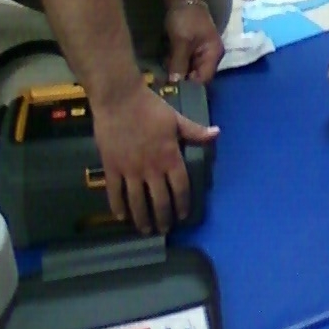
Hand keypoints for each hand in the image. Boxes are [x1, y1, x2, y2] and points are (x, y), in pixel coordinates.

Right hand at [92, 79, 219, 235]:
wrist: (119, 99)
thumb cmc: (150, 107)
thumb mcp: (176, 118)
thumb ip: (195, 131)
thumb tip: (217, 133)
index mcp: (170, 156)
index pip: (180, 187)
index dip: (182, 203)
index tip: (183, 215)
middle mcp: (151, 168)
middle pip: (159, 200)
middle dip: (163, 218)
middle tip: (164, 229)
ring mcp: (130, 170)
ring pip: (137, 202)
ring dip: (142, 219)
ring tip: (146, 230)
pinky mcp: (112, 168)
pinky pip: (115, 193)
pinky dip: (118, 207)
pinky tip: (122, 217)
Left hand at [165, 0, 224, 83]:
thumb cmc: (186, 19)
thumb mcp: (181, 41)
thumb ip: (179, 63)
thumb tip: (174, 84)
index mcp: (213, 54)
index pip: (204, 79)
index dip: (190, 87)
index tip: (174, 93)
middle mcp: (209, 57)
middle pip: (196, 77)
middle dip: (181, 81)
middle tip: (164, 87)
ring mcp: (200, 53)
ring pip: (188, 71)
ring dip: (176, 73)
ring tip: (162, 77)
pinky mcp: (191, 51)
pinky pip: (184, 64)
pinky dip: (175, 66)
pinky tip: (165, 66)